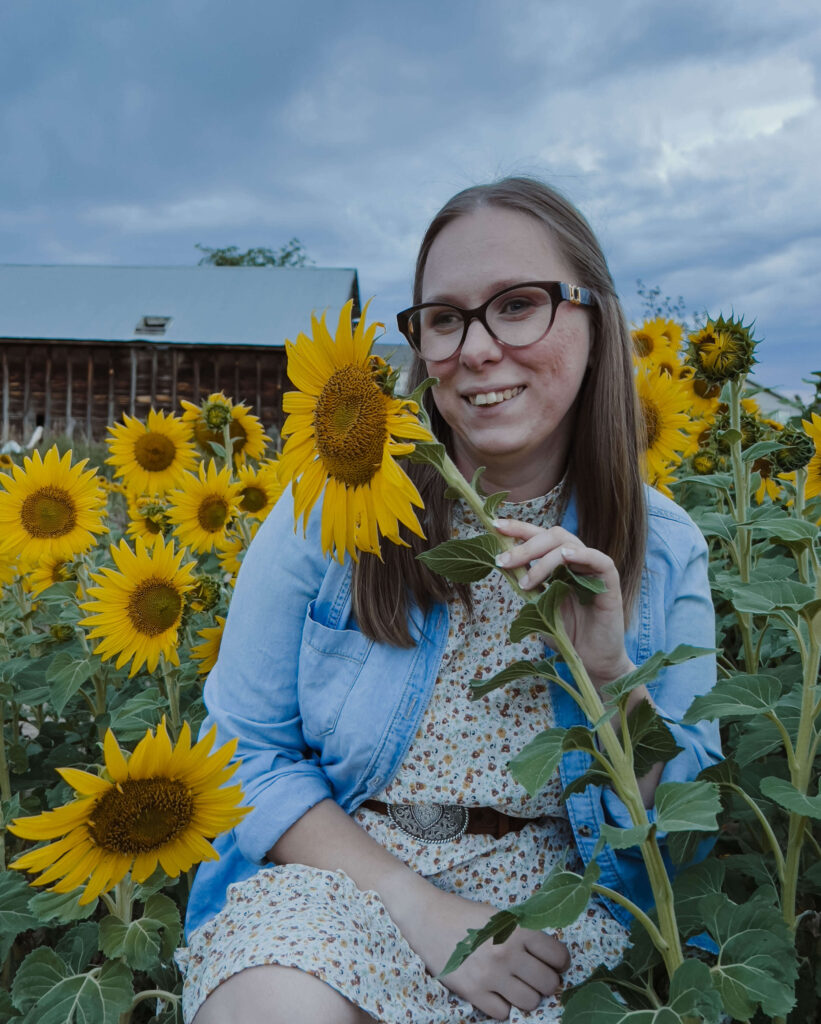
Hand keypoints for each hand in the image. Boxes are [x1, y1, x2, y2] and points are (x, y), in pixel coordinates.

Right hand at [406, 885, 569, 1019]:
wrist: (427, 918)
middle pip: (548, 984)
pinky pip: (504, 1014)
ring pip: (530, 1002)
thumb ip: (524, 934)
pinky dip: (502, 1006)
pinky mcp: (473, 993)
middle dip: (545, 982)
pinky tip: (495, 992)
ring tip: (515, 985)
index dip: (560, 962)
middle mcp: (507, 953)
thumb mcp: (500, 916)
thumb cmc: (465, 915)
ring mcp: (490, 975)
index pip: (558, 956)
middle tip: (534, 977)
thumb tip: (550, 959)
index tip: (554, 964)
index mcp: (517, 929)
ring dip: (526, 996)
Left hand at [493, 520, 634, 689]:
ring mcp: (593, 570)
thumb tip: (499, 563)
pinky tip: (566, 557)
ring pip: (569, 545)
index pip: (538, 536)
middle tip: (503, 561)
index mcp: (559, 563)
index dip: (518, 528)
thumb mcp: (536, 606)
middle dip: (524, 546)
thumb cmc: (563, 634)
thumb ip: (524, 584)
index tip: (494, 525)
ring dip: (542, 560)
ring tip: (526, 583)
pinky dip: (583, 554)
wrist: (589, 661)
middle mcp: (576, 561)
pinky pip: (600, 561)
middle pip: (551, 535)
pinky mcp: (610, 583)